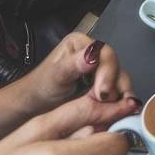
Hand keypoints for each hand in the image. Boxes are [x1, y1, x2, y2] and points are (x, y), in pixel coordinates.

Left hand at [7, 33, 138, 119]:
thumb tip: (92, 55)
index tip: (102, 94)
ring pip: (120, 79)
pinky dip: (119, 102)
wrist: (35, 106)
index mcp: (82, 43)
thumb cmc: (40, 88)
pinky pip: (118, 90)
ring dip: (118, 96)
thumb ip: (73, 65)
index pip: (105, 54)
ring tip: (111, 111)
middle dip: (113, 87)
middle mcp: (94, 53)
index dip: (108, 73)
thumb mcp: (55, 76)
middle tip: (104, 104)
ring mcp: (100, 69)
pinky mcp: (104, 84)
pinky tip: (116, 111)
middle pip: (116, 67)